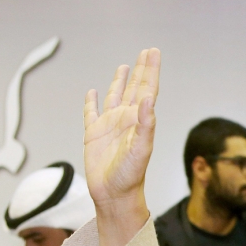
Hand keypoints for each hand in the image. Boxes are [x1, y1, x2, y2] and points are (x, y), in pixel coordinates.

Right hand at [84, 49, 159, 245]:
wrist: (114, 194)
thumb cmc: (131, 175)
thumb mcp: (142, 149)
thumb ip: (146, 124)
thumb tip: (149, 99)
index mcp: (140, 120)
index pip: (148, 89)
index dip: (151, 70)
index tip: (154, 52)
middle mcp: (126, 119)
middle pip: (135, 88)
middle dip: (141, 69)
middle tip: (147, 51)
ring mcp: (110, 125)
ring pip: (116, 96)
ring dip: (120, 81)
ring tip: (125, 66)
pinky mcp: (93, 134)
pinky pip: (91, 113)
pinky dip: (92, 102)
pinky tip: (93, 92)